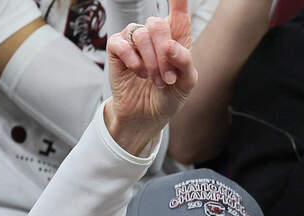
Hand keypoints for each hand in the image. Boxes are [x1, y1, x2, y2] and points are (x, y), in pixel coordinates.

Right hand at [104, 0, 197, 153]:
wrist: (147, 117)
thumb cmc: (168, 96)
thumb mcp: (187, 84)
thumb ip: (185, 62)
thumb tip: (171, 46)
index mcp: (176, 37)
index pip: (178, 11)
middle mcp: (154, 34)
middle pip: (157, 22)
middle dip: (163, 52)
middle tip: (166, 78)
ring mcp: (134, 40)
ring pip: (141, 34)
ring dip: (150, 62)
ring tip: (154, 80)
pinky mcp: (117, 49)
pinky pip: (122, 44)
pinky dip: (134, 61)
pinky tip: (139, 73)